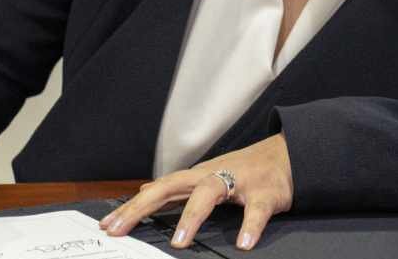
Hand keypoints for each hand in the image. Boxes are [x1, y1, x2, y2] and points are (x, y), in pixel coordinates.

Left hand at [99, 134, 293, 250]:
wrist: (289, 154)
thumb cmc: (246, 169)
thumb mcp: (208, 176)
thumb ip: (177, 188)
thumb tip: (143, 192)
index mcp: (197, 176)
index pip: (157, 189)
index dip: (132, 207)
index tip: (108, 225)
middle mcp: (213, 175)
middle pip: (171, 186)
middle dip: (142, 207)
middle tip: (120, 229)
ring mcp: (239, 181)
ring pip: (209, 193)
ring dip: (192, 216)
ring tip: (179, 241)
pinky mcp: (266, 193)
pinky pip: (256, 211)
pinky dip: (250, 227)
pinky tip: (244, 244)